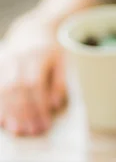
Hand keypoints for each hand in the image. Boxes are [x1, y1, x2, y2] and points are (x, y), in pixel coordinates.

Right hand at [0, 20, 66, 135]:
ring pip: (4, 90)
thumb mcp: (63, 61)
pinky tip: (2, 121)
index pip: (35, 85)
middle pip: (18, 90)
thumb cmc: (52, 50)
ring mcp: (5, 62)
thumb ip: (60, 83)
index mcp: (37, 57)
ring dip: (10, 113)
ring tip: (17, 131)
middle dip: (24, 113)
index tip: (44, 124)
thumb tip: (54, 105)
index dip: (39, 106)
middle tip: (31, 132)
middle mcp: (18, 59)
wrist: (32, 29)